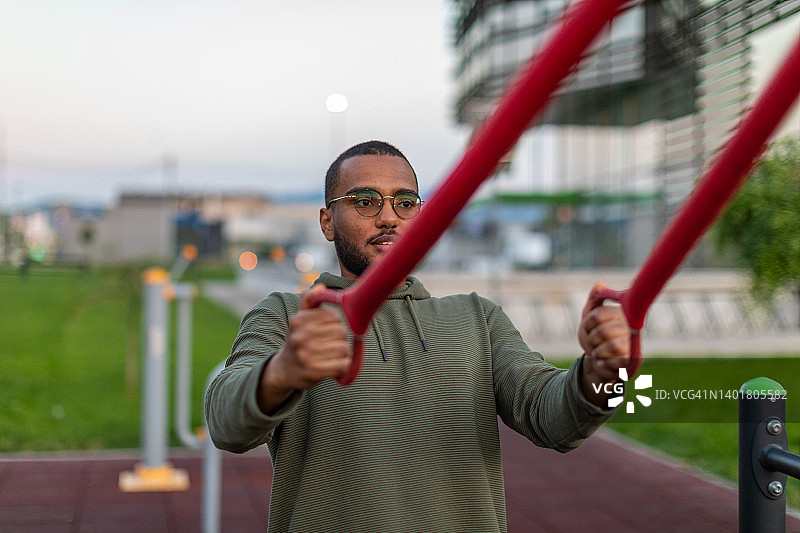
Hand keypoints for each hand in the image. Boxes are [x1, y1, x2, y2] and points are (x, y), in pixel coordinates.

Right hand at [257, 285, 350, 413]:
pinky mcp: (312, 372)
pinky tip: (334, 366)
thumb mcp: (300, 319)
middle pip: (341, 332)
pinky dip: (342, 366)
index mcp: (298, 320)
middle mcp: (299, 336)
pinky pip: (342, 365)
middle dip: (341, 339)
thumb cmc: (298, 340)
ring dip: (343, 354)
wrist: (285, 370)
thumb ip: (309, 301)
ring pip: (343, 349)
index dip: (336, 324)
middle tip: (331, 344)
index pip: (334, 316)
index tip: (328, 330)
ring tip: (332, 355)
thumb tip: (320, 286)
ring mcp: (305, 355)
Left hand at [577, 282, 630, 405]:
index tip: (588, 327)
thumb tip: (600, 285)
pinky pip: (613, 361)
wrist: (597, 362)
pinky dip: (601, 363)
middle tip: (593, 341)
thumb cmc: (595, 337)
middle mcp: (629, 327)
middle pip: (603, 331)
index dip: (588, 323)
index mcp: (620, 314)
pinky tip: (601, 362)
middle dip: (592, 339)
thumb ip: (594, 300)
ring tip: (598, 352)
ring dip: (597, 351)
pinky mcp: (630, 361)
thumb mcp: (589, 317)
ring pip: (611, 346)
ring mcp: (630, 344)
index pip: (599, 315)